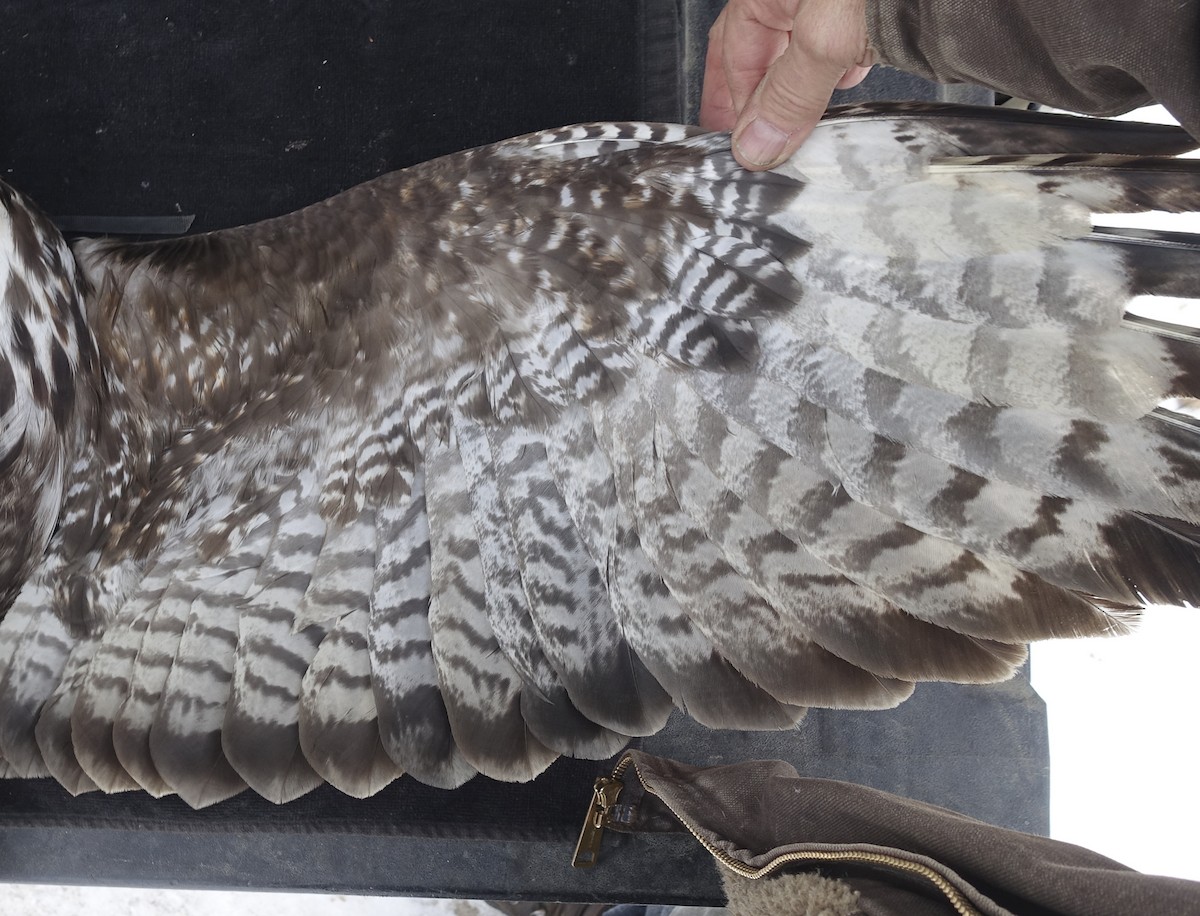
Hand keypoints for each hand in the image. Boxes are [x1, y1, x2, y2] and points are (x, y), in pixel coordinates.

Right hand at [700, 0, 874, 169]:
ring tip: (800, 125)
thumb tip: (759, 140)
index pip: (731, 50)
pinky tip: (846, 84)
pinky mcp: (867, 7)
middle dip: (758, 95)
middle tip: (755, 140)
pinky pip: (839, 39)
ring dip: (799, 87)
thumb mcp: (826, 37)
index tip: (747, 144)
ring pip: (802, 46)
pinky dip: (836, 68)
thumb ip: (790, 94)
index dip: (733, 102)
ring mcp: (832, 0)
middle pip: (762, 47)